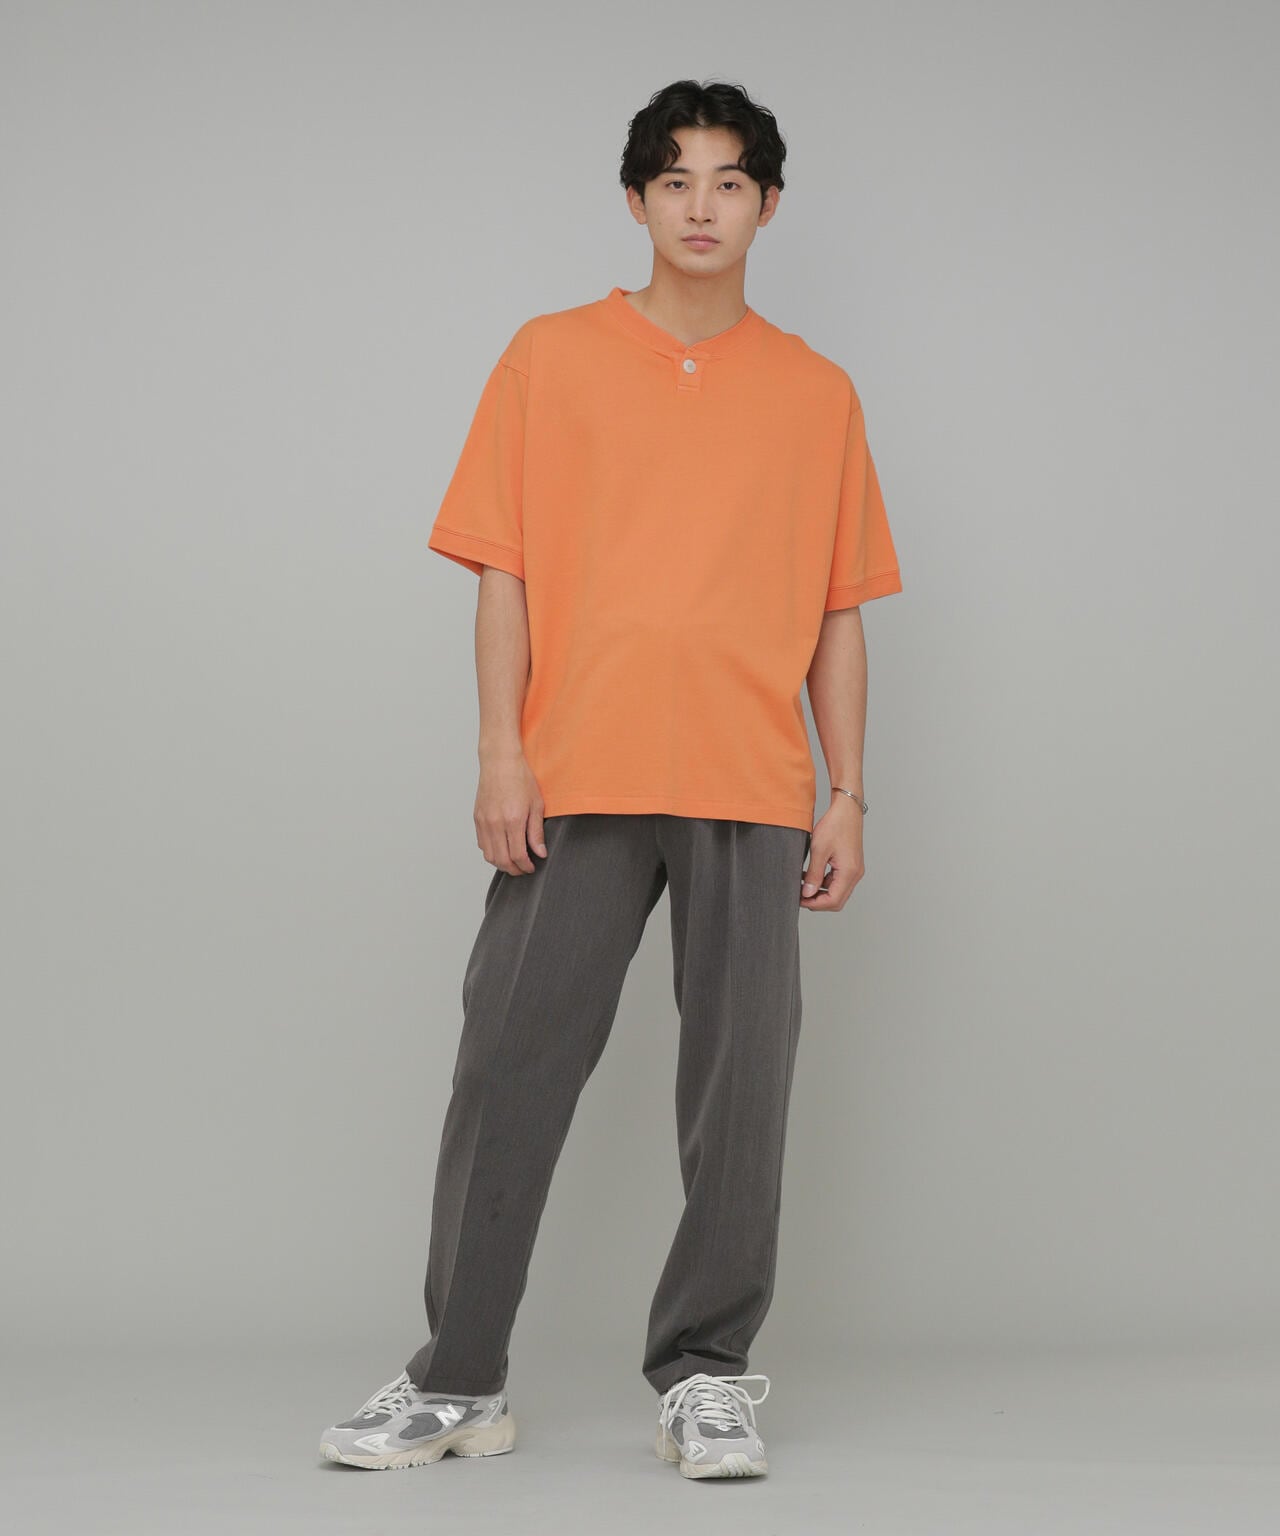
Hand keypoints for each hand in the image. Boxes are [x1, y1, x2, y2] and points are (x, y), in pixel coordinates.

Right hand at [474, 749, 546, 873]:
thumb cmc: (520, 778)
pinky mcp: (477, 818)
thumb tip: (540, 852)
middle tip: (523, 869)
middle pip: (501, 860)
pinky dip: (491, 852)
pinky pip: (482, 843)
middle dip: (514, 870)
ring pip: (489, 855)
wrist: (500, 762)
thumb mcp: (536, 805)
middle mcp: (495, 823)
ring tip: (513, 862)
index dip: (525, 866)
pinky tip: (501, 848)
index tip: (531, 867)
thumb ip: (536, 832)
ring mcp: (484, 822)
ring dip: (501, 863)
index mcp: (512, 820)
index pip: (517, 855)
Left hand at [800, 795, 864, 911]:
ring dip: (820, 891)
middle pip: (837, 900)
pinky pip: (838, 881)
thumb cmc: (835, 825)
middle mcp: (855, 874)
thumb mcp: (819, 850)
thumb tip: (807, 893)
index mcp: (849, 872)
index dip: (815, 904)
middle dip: (818, 901)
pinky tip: (811, 875)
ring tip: (803, 883)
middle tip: (800, 896)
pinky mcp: (851, 865)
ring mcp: (854, 870)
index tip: (800, 900)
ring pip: (837, 892)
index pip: (833, 901)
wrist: (847, 809)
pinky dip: (824, 882)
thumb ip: (813, 874)